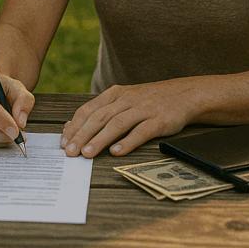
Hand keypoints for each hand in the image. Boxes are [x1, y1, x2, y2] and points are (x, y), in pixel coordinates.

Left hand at [60, 79, 195, 157]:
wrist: (185, 94)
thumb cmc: (149, 100)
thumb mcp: (124, 99)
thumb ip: (101, 111)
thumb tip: (72, 127)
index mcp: (115, 93)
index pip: (89, 110)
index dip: (74, 126)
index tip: (63, 141)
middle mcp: (127, 99)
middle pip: (99, 117)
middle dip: (82, 135)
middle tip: (70, 152)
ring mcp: (143, 109)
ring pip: (116, 124)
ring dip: (100, 140)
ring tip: (87, 154)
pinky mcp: (159, 120)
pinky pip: (141, 132)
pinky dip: (127, 142)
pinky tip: (116, 153)